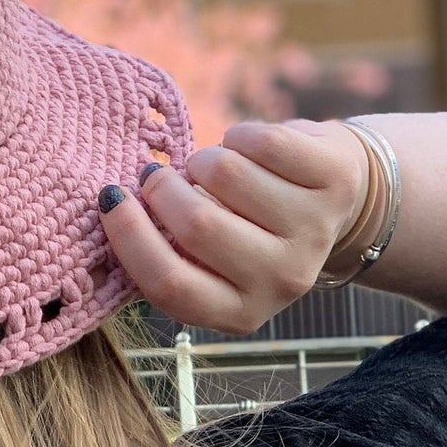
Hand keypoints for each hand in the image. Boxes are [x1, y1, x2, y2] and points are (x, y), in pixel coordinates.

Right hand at [98, 119, 369, 336]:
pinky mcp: (336, 182)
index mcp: (239, 312)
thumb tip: (112, 205)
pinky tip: (246, 148)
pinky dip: (238, 135)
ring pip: (224, 174)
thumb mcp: (208, 260)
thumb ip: (164, 248)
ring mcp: (315, 232)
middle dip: (163, 188)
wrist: (333, 198)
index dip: (129, 237)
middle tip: (158, 176)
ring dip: (203, 159)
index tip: (110, 197)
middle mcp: (283, 281)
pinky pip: (261, 142)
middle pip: (197, 226)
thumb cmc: (245, 226)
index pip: (170, 284)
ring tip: (212, 167)